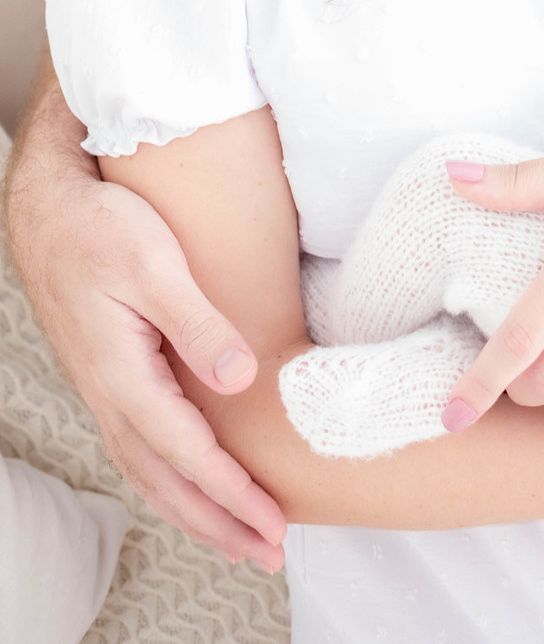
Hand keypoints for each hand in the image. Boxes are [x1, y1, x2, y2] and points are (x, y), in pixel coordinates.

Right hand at [8, 170, 285, 568]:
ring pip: (150, 472)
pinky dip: (170, 481)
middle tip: (269, 554)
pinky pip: (139, 449)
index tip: (274, 523)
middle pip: (167, 482)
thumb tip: (241, 380)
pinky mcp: (108, 377)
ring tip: (238, 540)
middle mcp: (110, 396)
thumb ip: (198, 325)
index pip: (187, 453)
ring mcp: (104, 391)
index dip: (232, 493)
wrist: (47, 209)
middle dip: (218, 524)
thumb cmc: (102, 228)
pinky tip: (190, 487)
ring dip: (195, 511)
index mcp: (123, 376)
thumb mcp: (155, 266)